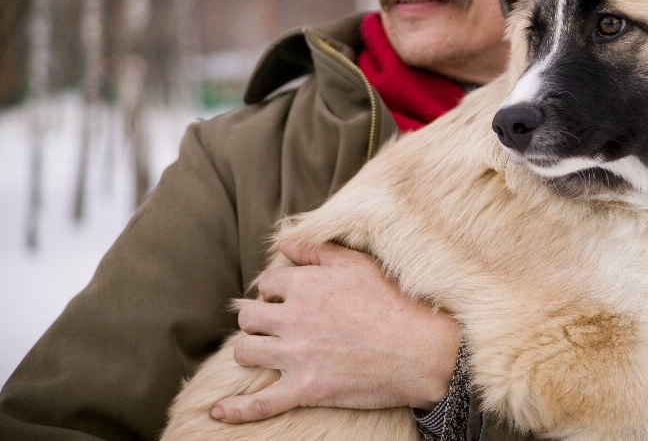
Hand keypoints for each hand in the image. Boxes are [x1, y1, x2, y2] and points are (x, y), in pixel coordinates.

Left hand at [210, 241, 460, 422]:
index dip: (276, 290)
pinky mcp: (305, 389)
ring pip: (246, 350)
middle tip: (276, 325)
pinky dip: (235, 409)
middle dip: (259, 319)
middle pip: (250, 316)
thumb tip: (283, 242)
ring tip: (263, 351)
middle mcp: (294, 317)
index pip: (268, 283)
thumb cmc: (396, 302)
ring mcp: (296, 355)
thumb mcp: (359, 264)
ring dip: (250, 349)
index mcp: (306, 283)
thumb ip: (317, 250)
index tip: (289, 298)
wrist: (422, 349)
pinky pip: (259, 403)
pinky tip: (218, 411)